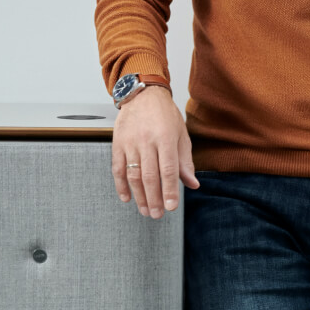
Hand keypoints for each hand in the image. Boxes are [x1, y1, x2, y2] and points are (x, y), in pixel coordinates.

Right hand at [110, 86, 198, 218]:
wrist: (143, 95)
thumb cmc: (165, 115)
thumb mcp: (181, 134)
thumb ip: (185, 161)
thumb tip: (192, 184)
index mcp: (166, 138)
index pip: (169, 170)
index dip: (170, 190)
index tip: (172, 207)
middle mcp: (147, 141)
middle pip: (150, 176)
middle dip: (154, 198)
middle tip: (157, 214)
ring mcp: (130, 143)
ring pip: (133, 175)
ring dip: (139, 196)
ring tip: (145, 210)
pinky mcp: (117, 144)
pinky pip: (117, 169)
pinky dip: (121, 185)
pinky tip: (127, 198)